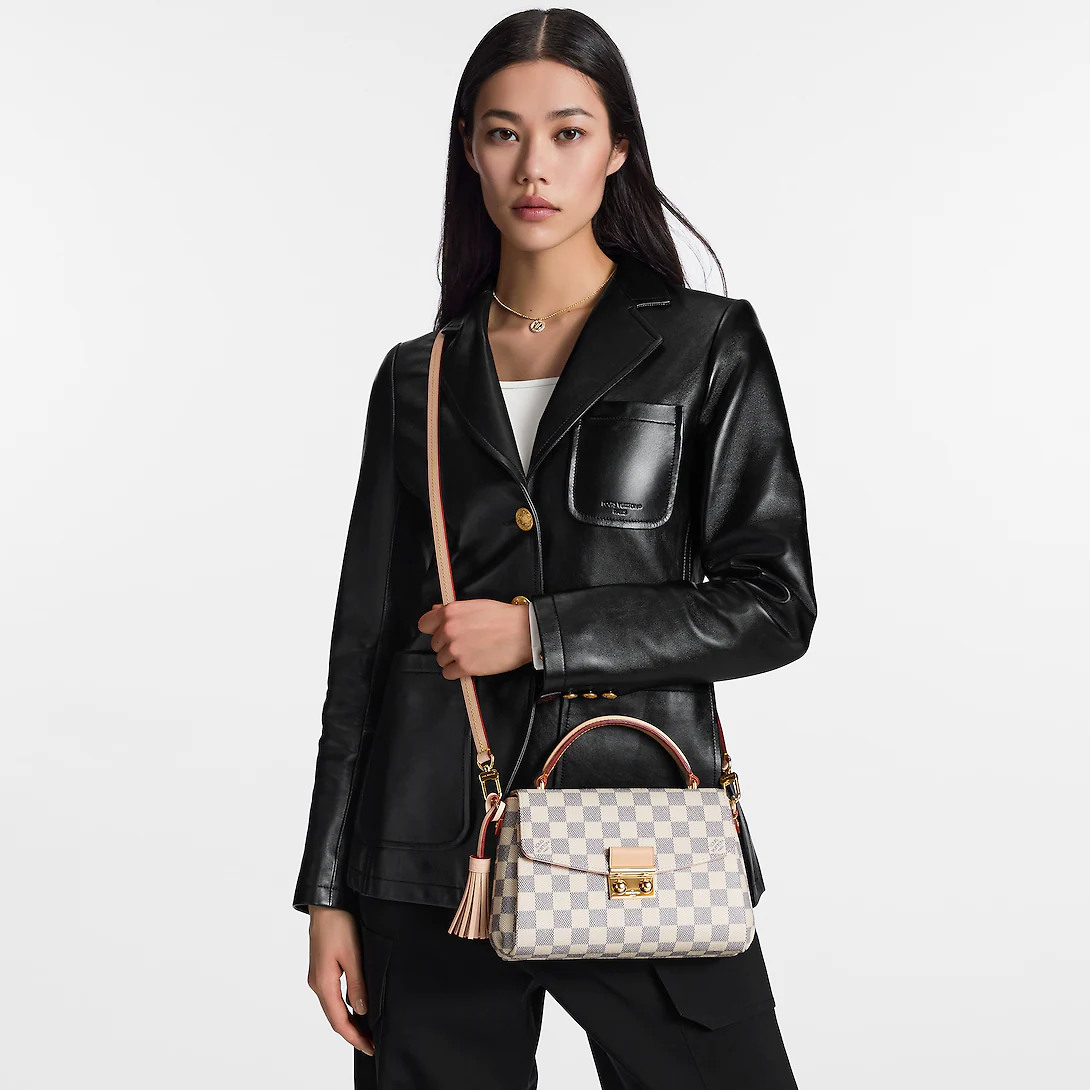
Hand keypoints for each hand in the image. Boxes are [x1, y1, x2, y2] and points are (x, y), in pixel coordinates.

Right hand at [306, 906, 373, 1054]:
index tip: (370, 1047)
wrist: (325, 903)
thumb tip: (361, 1010)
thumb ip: (357, 984)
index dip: (354, 1037)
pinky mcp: (321, 968)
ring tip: (366, 1031)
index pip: (339, 1021)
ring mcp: (317, 976)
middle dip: (352, 1033)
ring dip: (348, 1021)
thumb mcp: (353, 954)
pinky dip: (343, 1007)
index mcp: (324, 983)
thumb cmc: (338, 924)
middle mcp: (317, 983)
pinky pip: (332, 995)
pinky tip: (355, 1008)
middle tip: (371, 1044)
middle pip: (334, 1017)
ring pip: (333, 1007)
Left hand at [417, 598, 532, 678]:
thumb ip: (452, 610)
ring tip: (472, 653)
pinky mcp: (464, 666)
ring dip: (453, 660)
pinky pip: (448, 674)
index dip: (434, 630)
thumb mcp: (475, 606)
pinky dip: (457, 672)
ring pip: (441, 660)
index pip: (424, 624)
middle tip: (466, 643)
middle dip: (447, 645)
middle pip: (434, 644)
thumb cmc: (503, 617)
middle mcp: (449, 629)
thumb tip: (435, 612)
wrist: (524, 632)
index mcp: (450, 612)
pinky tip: (471, 664)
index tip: (443, 633)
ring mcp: (455, 649)